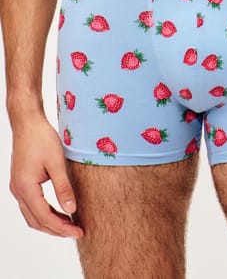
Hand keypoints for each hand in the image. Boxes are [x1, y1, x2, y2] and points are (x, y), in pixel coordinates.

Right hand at [9, 114, 83, 237]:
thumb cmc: (42, 139)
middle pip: (36, 220)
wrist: (28, 123)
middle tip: (77, 231)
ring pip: (32, 215)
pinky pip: (31, 206)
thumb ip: (63, 187)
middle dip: (56, 229)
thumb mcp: (57, 162)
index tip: (79, 232)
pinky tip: (59, 211)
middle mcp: (18, 191)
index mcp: (25, 187)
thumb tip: (71, 209)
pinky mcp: (21, 182)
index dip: (62, 228)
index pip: (44, 217)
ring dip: (50, 223)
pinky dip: (44, 213)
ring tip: (70, 225)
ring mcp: (17, 187)